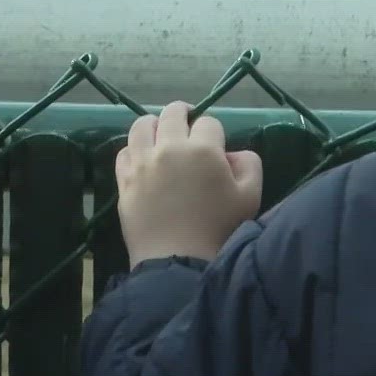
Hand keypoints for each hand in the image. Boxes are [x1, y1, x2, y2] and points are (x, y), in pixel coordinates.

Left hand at [116, 102, 262, 265]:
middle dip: (183, 113)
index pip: (209, 122)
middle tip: (187, 121)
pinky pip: (124, 152)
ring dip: (154, 123)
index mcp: (203, 149)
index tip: (216, 147)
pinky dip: (134, 149)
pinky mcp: (125, 180)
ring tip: (160, 132)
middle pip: (172, 113)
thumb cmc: (219, 230)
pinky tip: (143, 157)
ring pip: (142, 125)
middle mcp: (169, 148)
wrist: (179, 261)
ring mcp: (142, 163)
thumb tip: (232, 153)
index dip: (215, 132)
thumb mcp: (250, 196)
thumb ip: (248, 164)